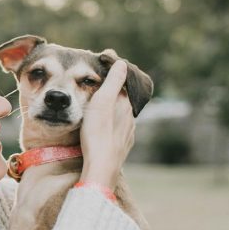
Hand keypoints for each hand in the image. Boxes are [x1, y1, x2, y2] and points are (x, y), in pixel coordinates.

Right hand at [79, 57, 135, 189]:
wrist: (101, 167)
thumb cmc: (98, 133)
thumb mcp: (102, 102)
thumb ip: (113, 81)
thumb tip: (122, 63)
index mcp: (126, 104)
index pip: (123, 85)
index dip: (114, 78)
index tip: (103, 72)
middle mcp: (131, 118)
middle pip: (123, 101)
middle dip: (114, 95)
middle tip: (99, 90)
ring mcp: (128, 133)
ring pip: (121, 117)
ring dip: (113, 112)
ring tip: (100, 110)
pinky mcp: (123, 146)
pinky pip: (119, 131)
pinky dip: (113, 126)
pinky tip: (105, 129)